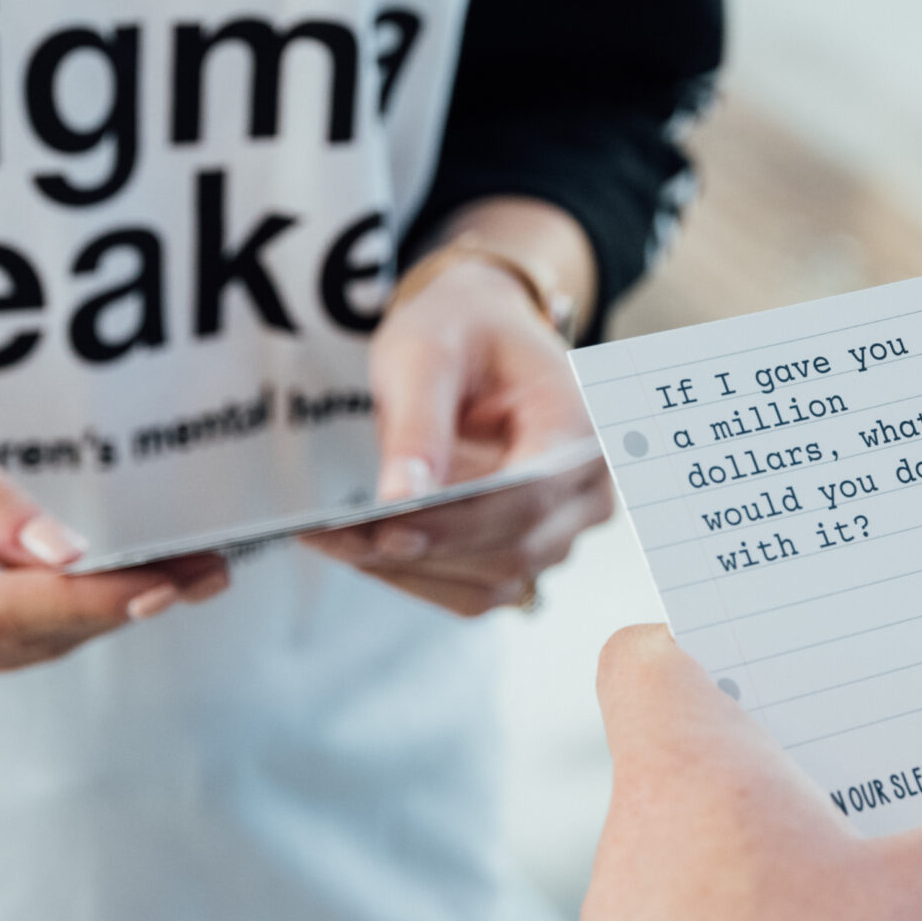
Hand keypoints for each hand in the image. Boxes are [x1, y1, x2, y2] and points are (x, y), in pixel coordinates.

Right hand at [0, 370, 229, 685]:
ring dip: (99, 618)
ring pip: (12, 652)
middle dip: (116, 607)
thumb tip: (68, 554)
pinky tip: (124, 589)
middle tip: (208, 569)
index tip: (164, 582)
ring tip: (189, 575)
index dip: (85, 602)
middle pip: (12, 639)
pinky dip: (60, 619)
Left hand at [308, 200, 611, 615]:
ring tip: (334, 541)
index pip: (529, 492)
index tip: (384, 529)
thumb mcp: (426, 354)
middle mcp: (588, 485)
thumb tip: (400, 502)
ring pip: (495, 580)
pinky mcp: (529, 550)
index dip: (458, 521)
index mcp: (580, 423)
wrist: (479, 336)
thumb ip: (418, 426)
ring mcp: (565, 526)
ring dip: (412, 570)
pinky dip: (419, 578)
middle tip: (333, 537)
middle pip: (513, 546)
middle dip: (421, 549)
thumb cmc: (460, 331)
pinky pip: (480, 589)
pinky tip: (363, 551)